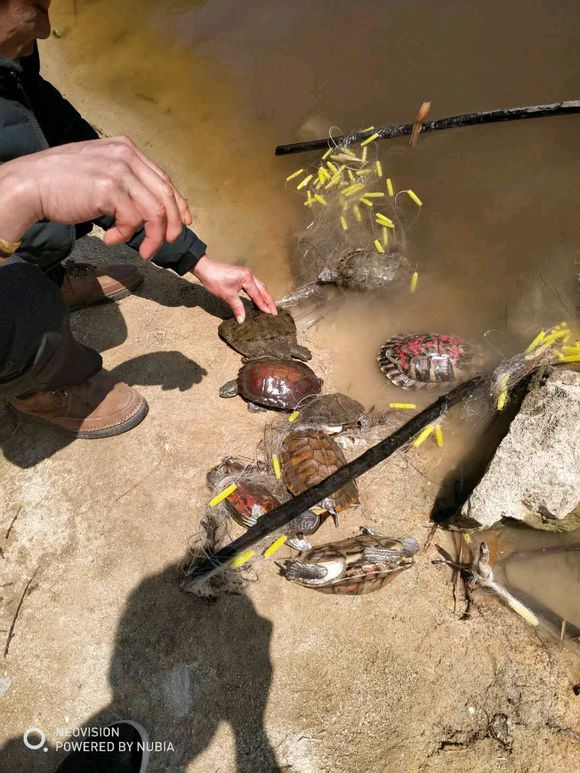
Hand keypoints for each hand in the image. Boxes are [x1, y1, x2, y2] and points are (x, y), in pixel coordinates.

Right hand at [0, 137, 190, 258]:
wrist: (30, 185)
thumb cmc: (61, 183)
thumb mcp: (100, 172)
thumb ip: (126, 182)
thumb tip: (149, 208)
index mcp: (126, 148)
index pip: (163, 179)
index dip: (178, 204)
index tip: (183, 223)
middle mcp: (125, 155)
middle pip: (166, 194)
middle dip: (171, 225)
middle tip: (165, 244)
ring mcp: (118, 170)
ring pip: (155, 211)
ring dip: (152, 237)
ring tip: (143, 251)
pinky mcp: (109, 188)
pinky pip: (133, 220)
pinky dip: (125, 236)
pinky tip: (110, 239)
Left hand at [192, 255, 276, 322]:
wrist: (205, 268)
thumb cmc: (215, 279)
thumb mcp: (227, 295)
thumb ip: (237, 307)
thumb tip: (242, 320)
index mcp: (247, 278)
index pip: (257, 295)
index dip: (264, 306)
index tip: (271, 314)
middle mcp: (249, 274)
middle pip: (262, 289)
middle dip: (268, 301)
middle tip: (274, 312)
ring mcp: (245, 274)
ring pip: (259, 286)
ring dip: (264, 296)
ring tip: (268, 307)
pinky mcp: (241, 275)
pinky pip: (253, 285)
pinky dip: (257, 293)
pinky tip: (257, 300)